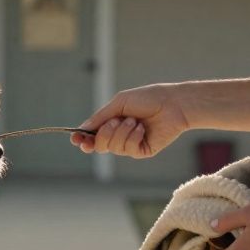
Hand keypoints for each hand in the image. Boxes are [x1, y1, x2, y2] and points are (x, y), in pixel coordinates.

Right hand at [72, 84, 189, 158]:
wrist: (172, 104)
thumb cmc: (147, 99)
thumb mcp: (119, 103)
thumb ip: (100, 116)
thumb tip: (83, 129)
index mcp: (112, 123)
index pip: (92, 136)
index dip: (82, 139)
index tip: (76, 138)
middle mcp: (119, 136)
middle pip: (99, 145)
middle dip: (104, 133)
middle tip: (115, 121)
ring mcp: (130, 145)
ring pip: (113, 147)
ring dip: (122, 131)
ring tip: (135, 120)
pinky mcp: (142, 151)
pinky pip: (129, 149)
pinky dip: (133, 136)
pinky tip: (143, 128)